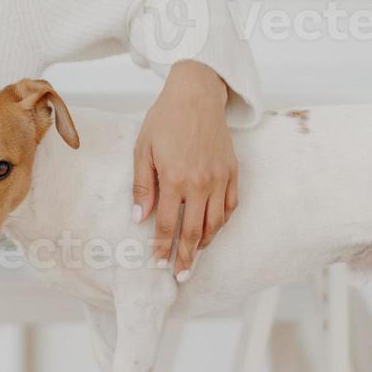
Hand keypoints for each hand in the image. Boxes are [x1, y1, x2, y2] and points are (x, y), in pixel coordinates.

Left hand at [132, 61, 237, 282]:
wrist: (196, 95)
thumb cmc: (165, 120)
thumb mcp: (143, 150)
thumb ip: (142, 187)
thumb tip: (139, 218)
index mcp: (174, 179)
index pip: (166, 224)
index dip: (162, 247)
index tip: (158, 264)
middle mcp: (200, 183)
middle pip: (195, 231)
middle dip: (187, 257)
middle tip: (181, 276)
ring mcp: (219, 178)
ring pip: (216, 222)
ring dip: (205, 243)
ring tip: (196, 255)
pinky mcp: (232, 172)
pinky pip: (230, 206)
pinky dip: (222, 222)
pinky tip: (212, 229)